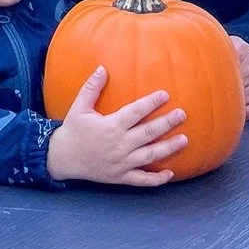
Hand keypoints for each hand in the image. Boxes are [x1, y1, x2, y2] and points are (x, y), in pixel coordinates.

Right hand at [46, 66, 187, 186]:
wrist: (63, 158)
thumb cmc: (73, 130)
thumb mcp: (79, 107)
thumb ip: (91, 88)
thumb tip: (102, 68)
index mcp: (111, 126)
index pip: (135, 112)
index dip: (151, 103)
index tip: (165, 95)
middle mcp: (119, 145)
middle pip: (148, 133)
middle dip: (167, 123)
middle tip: (182, 114)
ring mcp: (122, 163)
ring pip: (150, 156)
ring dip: (168, 148)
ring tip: (184, 140)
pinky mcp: (121, 177)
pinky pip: (142, 180)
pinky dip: (157, 179)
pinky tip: (170, 174)